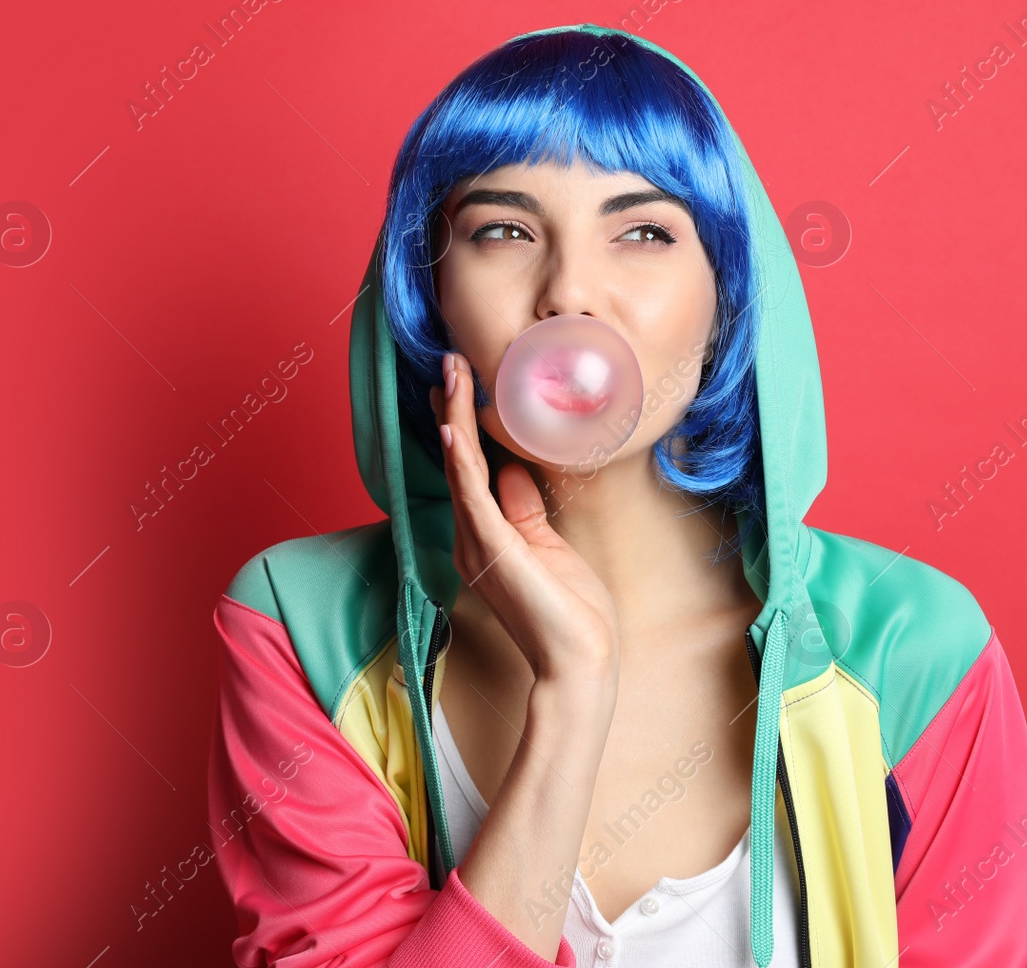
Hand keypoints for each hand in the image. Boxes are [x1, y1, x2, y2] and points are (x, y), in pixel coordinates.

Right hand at [429, 352, 620, 691]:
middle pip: (457, 461)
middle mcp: (472, 537)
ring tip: (451, 373)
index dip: (466, 424)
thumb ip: (527, 509)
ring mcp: (478, 543)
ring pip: (459, 467)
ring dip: (454, 416)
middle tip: (448, 362)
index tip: (464, 383)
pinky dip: (461, 458)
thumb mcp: (549, 547)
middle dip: (452, 409)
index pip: (472, 470)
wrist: (578, 662)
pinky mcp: (492, 549)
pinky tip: (452, 427)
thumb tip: (515, 469)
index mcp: (487, 537)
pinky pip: (470, 494)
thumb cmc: (571, 614)